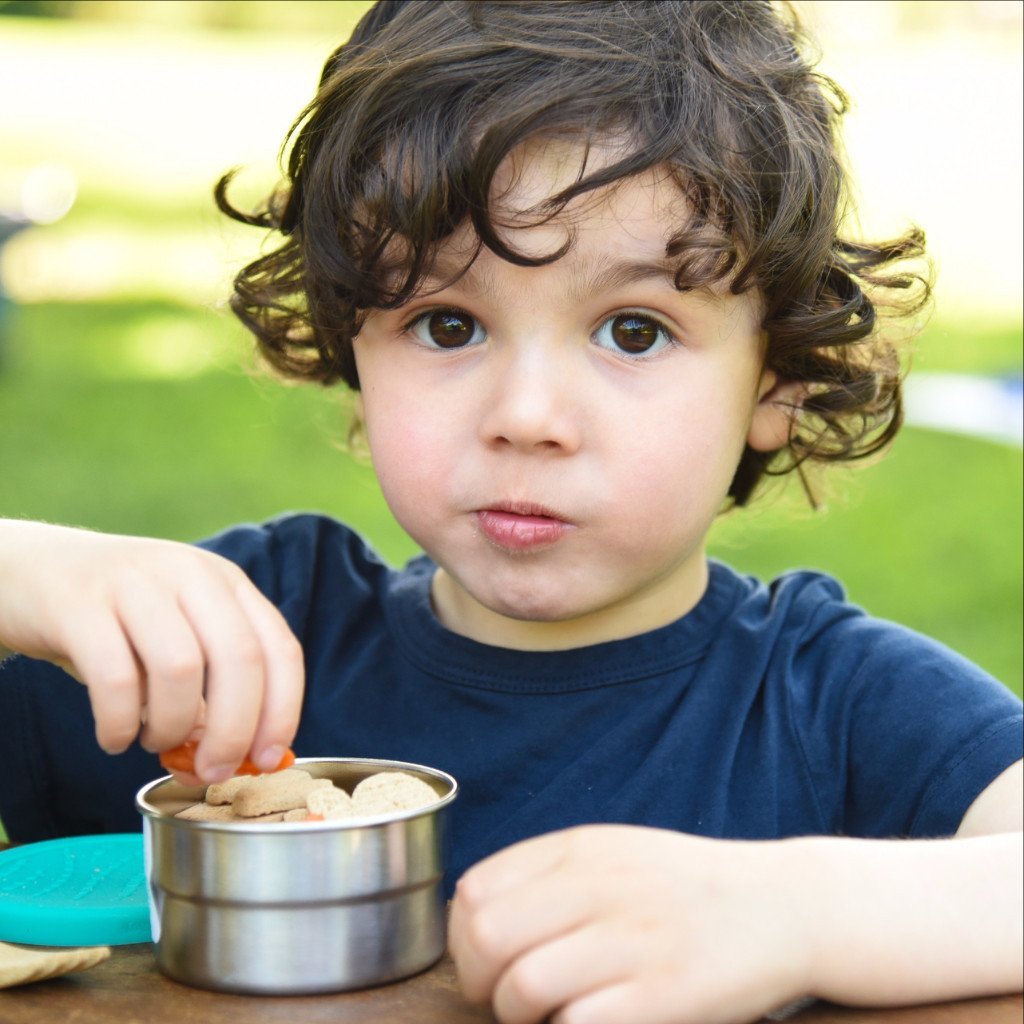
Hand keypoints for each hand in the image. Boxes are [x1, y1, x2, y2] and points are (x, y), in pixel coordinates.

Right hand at [0, 520, 303, 782]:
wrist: (32, 571)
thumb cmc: (118, 621)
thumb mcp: (178, 637)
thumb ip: (212, 690)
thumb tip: (240, 759)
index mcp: (226, 583)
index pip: (279, 648)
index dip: (283, 710)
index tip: (268, 759)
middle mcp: (189, 574)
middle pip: (239, 659)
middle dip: (233, 731)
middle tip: (214, 772)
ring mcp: (136, 582)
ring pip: (181, 669)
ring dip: (173, 726)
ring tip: (154, 742)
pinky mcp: (81, 605)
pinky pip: (116, 679)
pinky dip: (121, 724)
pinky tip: (115, 738)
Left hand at [449, 825, 812, 1023]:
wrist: (785, 906)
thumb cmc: (688, 888)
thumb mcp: (616, 854)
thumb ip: (549, 876)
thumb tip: (474, 916)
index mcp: (580, 849)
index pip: (474, 890)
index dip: (461, 937)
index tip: (485, 961)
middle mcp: (600, 885)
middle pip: (485, 938)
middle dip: (478, 982)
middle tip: (505, 998)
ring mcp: (633, 939)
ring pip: (523, 987)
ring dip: (519, 1016)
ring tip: (547, 1016)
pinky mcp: (665, 994)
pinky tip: (589, 1021)